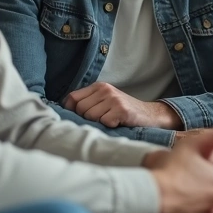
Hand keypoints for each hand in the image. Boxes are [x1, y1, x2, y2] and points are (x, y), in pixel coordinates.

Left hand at [64, 82, 182, 128]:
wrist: (149, 114)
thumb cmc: (123, 111)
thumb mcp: (105, 101)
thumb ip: (88, 102)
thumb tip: (64, 111)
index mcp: (98, 86)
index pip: (72, 98)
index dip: (72, 110)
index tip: (79, 117)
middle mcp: (105, 90)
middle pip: (80, 108)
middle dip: (87, 118)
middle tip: (101, 119)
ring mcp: (114, 99)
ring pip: (90, 116)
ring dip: (98, 123)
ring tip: (110, 120)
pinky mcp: (121, 109)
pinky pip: (104, 122)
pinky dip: (109, 126)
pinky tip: (118, 123)